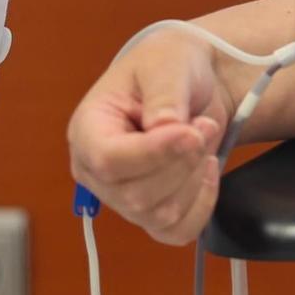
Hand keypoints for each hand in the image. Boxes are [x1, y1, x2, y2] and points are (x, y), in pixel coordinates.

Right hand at [67, 29, 230, 245]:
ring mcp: (122, 198)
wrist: (191, 82)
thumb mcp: (165, 62)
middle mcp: (97, 171)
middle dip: (182, 162)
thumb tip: (165, 128)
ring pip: (161, 214)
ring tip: (203, 136)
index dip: (152, 153)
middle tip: (203, 125)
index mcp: (87, 130)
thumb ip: (164, 94)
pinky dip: (202, 204)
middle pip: (136, 194)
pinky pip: (178, 231)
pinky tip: (207, 168)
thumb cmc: (167, 65)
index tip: (190, 132)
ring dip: (195, 177)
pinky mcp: (152, 214)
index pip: (108, 161)